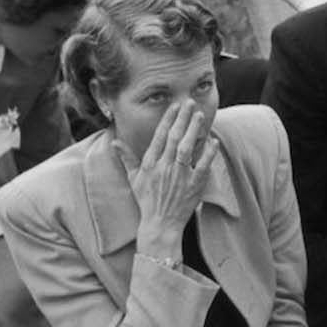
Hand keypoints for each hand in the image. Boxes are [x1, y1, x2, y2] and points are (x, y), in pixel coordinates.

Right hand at [122, 100, 220, 244]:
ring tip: (200, 116)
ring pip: (186, 148)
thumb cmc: (147, 201)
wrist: (160, 224)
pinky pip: (202, 166)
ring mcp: (179, 177)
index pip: (159, 137)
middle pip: (173, 138)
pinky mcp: (193, 186)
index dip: (167, 120)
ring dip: (193, 131)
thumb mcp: (134, 179)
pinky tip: (212, 141)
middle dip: (182, 119)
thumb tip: (114, 141)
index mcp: (150, 164)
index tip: (174, 106)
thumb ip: (127, 158)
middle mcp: (164, 168)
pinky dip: (207, 153)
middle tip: (190, 103)